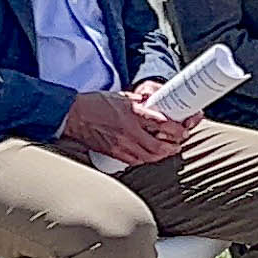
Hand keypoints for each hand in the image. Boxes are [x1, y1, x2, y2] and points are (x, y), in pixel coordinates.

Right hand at [56, 90, 192, 167]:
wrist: (74, 116)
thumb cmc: (95, 104)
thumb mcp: (123, 96)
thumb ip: (141, 102)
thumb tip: (156, 104)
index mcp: (132, 113)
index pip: (162, 123)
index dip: (177, 128)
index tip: (183, 128)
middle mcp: (129, 131)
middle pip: (159, 146)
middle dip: (173, 146)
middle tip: (179, 142)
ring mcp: (122, 145)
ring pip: (150, 157)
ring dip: (162, 155)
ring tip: (168, 150)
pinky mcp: (115, 153)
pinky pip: (136, 161)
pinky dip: (146, 159)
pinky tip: (149, 155)